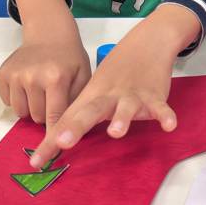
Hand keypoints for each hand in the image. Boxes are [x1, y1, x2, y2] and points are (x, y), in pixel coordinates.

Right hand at [0, 0, 90, 126]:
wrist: (49, 32)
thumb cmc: (70, 57)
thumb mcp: (83, 76)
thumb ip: (78, 102)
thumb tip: (70, 130)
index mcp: (56, 78)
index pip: (54, 116)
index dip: (54, 135)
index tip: (49, 154)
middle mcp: (33, 77)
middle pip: (36, 117)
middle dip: (45, 114)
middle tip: (52, 98)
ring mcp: (16, 75)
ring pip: (20, 112)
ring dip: (31, 108)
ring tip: (41, 92)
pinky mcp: (3, 73)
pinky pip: (7, 101)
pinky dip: (17, 99)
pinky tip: (28, 85)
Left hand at [28, 4, 200, 168]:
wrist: (147, 42)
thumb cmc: (117, 71)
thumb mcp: (95, 90)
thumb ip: (80, 114)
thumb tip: (58, 139)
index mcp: (92, 96)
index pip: (68, 120)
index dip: (52, 141)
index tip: (36, 161)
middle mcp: (109, 96)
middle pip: (91, 111)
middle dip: (77, 127)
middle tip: (63, 143)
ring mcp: (133, 95)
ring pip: (126, 107)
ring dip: (122, 118)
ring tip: (116, 132)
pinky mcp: (155, 95)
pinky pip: (161, 107)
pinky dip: (165, 115)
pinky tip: (170, 125)